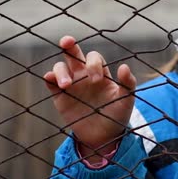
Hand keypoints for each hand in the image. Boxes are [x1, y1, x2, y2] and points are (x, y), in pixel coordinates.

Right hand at [43, 36, 136, 159]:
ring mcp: (70, 84)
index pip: (94, 58)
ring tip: (67, 84)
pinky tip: (50, 79)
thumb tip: (124, 67)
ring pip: (60, 67)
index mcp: (100, 72)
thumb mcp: (127, 100)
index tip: (97, 80)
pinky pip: (50, 83)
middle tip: (67, 42)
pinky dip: (49, 78)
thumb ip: (128, 83)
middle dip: (69, 45)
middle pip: (73, 54)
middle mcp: (83, 74)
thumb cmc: (117, 114)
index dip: (93, 64)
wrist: (104, 136)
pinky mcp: (59, 96)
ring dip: (60, 71)